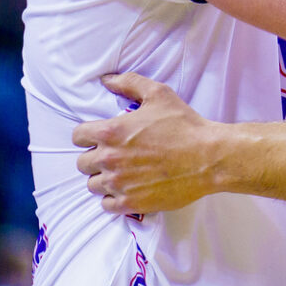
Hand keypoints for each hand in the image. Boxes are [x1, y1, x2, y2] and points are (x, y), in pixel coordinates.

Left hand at [72, 73, 222, 214]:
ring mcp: (119, 183)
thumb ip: (129, 83)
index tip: (100, 138)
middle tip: (114, 156)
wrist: (208, 158)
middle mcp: (109, 159)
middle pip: (82, 163)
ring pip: (93, 185)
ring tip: (121, 173)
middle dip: (95, 158)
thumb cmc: (184, 125)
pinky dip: (113, 198)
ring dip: (103, 179)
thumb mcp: (158, 94)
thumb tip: (107, 80)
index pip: (77, 136)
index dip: (87, 136)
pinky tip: (127, 189)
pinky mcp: (131, 202)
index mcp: (111, 132)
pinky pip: (106, 205)